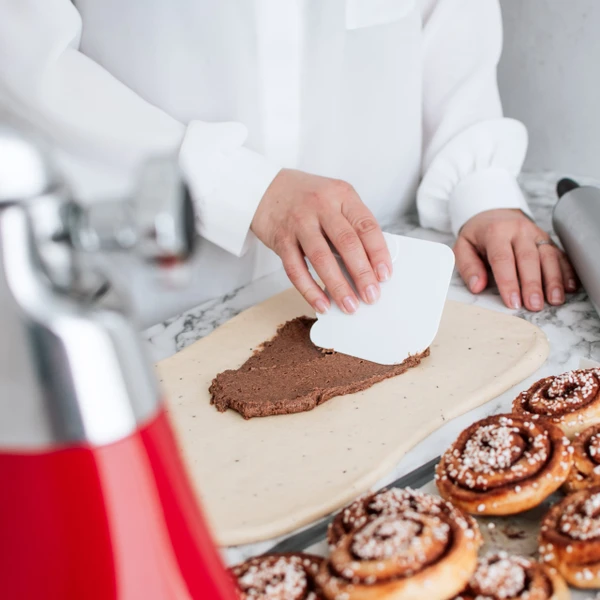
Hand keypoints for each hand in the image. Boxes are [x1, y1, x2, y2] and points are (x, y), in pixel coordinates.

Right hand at [251, 169, 391, 313]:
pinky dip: (310, 289)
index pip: (366, 226)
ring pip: (321, 258)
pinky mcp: (281, 239)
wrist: (265, 188)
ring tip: (349, 305)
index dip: (378, 253)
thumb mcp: (335, 199)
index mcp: (342, 195)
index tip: (385, 276)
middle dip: (361, 274)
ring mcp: (299, 222)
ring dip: (337, 286)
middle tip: (371, 296)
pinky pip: (296, 269)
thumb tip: (370, 266)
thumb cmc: (308, 198)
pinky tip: (321, 304)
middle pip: (346, 243)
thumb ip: (351, 225)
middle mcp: (321, 206)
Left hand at [454, 209, 577, 310]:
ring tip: (554, 300)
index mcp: (496, 232)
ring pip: (548, 256)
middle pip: (528, 258)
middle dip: (532, 284)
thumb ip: (468, 266)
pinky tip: (568, 288)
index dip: (508, 282)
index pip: (502, 259)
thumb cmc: (477, 235)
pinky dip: (566, 271)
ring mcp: (535, 234)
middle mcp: (518, 231)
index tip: (512, 301)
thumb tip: (476, 286)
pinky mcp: (547, 240)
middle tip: (533, 305)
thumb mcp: (462, 246)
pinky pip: (559, 255)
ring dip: (553, 280)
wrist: (493, 213)